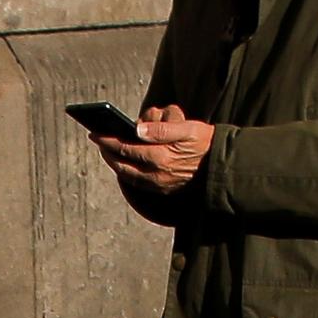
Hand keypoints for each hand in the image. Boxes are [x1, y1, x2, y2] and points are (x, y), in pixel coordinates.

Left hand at [95, 104, 216, 195]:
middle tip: (98, 141)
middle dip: (108, 152)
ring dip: (115, 163)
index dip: (108, 140)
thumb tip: (137, 128)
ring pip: (128, 175)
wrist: (222, 166)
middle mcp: (156, 174)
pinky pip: (138, 182)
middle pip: (122, 164)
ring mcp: (159, 184)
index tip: (95, 133)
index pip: (126, 147)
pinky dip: (128, 172)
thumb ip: (162, 129)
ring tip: (108, 151)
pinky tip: (125, 163)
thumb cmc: (205, 142)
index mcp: (160, 157)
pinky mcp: (163, 189)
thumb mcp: (187, 128)